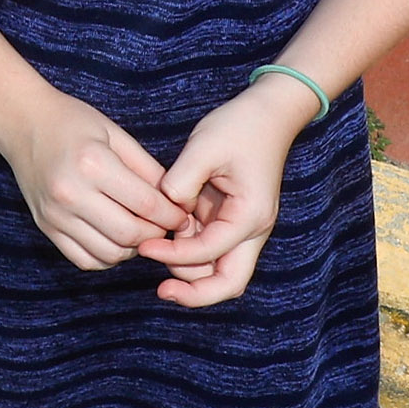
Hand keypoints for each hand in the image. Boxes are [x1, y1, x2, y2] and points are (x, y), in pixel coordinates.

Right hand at [0, 86, 190, 271]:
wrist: (21, 123)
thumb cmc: (72, 123)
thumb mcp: (115, 134)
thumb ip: (147, 169)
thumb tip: (177, 203)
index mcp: (92, 164)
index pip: (147, 205)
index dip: (173, 215)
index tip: (181, 214)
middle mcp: (70, 193)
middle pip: (130, 234)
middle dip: (157, 234)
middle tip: (165, 225)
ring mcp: (54, 214)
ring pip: (109, 253)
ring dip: (133, 248)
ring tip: (139, 229)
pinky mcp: (45, 226)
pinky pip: (84, 259)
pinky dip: (107, 256)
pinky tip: (114, 238)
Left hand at [137, 78, 310, 307]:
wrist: (265, 114)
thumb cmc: (239, 128)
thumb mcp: (204, 147)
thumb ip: (181, 181)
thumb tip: (165, 207)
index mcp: (250, 217)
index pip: (209, 253)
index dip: (173, 256)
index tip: (143, 246)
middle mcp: (250, 229)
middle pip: (228, 283)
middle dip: (195, 294)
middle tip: (160, 292)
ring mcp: (239, 227)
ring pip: (216, 271)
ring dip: (186, 271)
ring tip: (152, 252)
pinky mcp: (225, 220)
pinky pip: (206, 250)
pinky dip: (185, 253)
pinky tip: (159, 239)